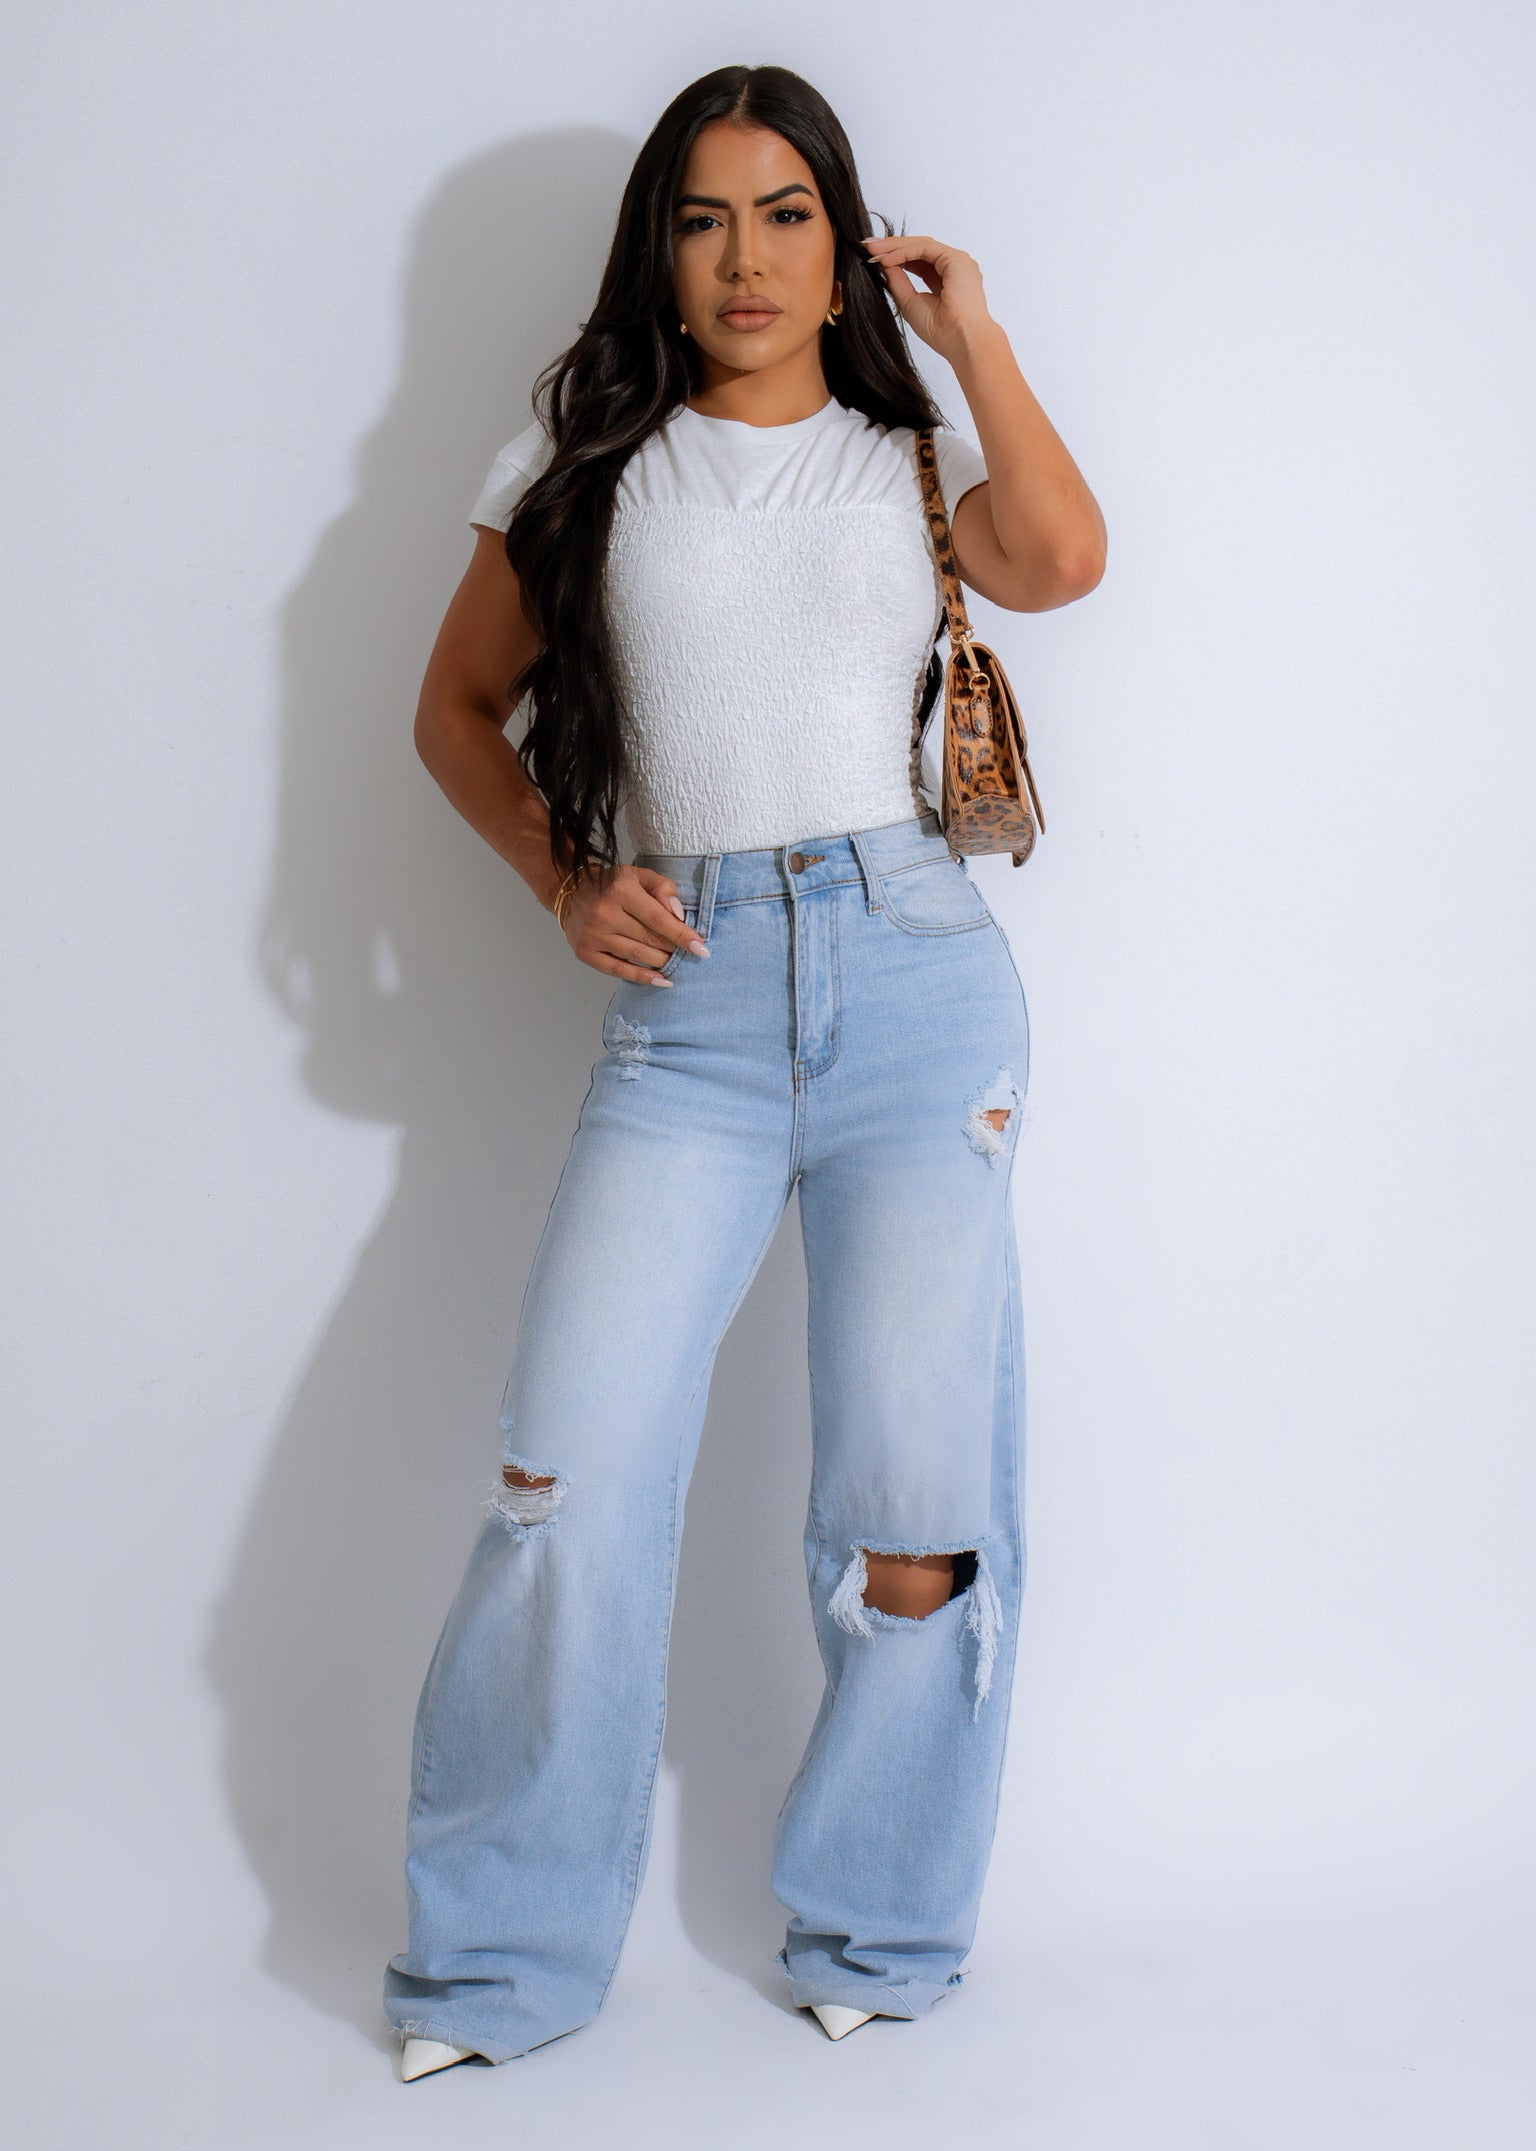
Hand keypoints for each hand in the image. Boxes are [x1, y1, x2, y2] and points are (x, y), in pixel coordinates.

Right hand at [558, 864, 708, 985]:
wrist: (571, 892)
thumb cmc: (613, 884)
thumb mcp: (639, 875)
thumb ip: (663, 888)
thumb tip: (678, 914)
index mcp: (620, 890)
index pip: (658, 918)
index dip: (682, 935)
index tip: (701, 947)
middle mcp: (604, 913)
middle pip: (650, 939)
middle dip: (674, 948)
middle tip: (689, 953)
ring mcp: (592, 935)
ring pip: (637, 956)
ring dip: (662, 962)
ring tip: (675, 962)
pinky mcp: (585, 952)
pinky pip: (619, 970)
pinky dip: (642, 977)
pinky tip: (661, 980)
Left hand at [860, 234, 994, 363]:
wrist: (960, 339)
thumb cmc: (941, 331)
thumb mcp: (909, 302)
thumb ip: (897, 281)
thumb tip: (882, 263)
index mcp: (946, 279)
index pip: (918, 260)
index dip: (895, 257)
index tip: (872, 258)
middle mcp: (953, 267)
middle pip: (919, 249)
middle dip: (892, 247)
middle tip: (868, 247)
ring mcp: (956, 261)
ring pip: (921, 245)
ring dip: (895, 246)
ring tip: (872, 251)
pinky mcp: (956, 259)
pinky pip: (924, 248)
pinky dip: (904, 252)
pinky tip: (886, 259)